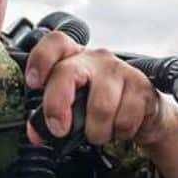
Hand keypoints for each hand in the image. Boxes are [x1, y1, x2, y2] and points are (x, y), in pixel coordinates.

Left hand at [24, 31, 168, 146]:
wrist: (143, 110)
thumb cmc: (101, 104)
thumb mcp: (74, 105)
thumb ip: (50, 116)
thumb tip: (35, 133)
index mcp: (73, 57)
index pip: (55, 43)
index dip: (40, 60)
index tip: (34, 83)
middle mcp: (96, 58)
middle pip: (68, 73)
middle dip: (57, 105)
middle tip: (58, 129)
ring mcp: (119, 69)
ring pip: (100, 108)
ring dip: (97, 132)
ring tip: (99, 132)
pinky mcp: (141, 86)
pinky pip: (124, 120)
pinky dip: (119, 133)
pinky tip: (119, 128)